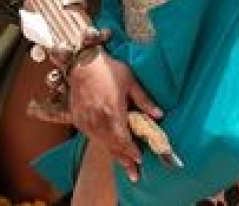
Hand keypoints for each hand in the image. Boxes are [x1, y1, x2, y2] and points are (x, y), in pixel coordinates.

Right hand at [67, 51, 162, 183]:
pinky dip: (102, 144)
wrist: (82, 63)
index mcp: (113, 113)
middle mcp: (99, 121)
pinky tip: (108, 148)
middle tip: (134, 175)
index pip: (124, 140)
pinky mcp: (79, 120)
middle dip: (125, 161)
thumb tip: (159, 115)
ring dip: (114, 155)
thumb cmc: (108, 70)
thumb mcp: (130, 82)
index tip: (140, 160)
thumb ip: (144, 100)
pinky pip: (92, 137)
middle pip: (113, 147)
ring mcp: (87, 122)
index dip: (132, 152)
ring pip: (102, 144)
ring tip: (124, 166)